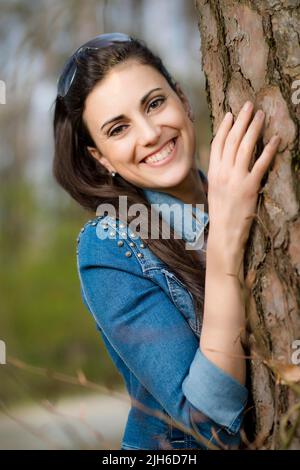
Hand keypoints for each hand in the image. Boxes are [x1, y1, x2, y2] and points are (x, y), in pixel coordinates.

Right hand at [207, 101, 279, 254]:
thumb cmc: (221, 214)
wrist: (223, 234)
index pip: (218, 144)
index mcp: (213, 173)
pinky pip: (260, 165)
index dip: (225, 127)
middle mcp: (222, 173)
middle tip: (249, 105)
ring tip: (261, 115)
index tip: (231, 113)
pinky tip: (275, 140)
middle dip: (241, 121)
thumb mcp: (214, 191)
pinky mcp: (249, 188)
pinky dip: (268, 151)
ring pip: (244, 148)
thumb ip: (219, 174)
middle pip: (232, 141)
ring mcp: (235, 180)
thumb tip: (225, 161)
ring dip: (254, 129)